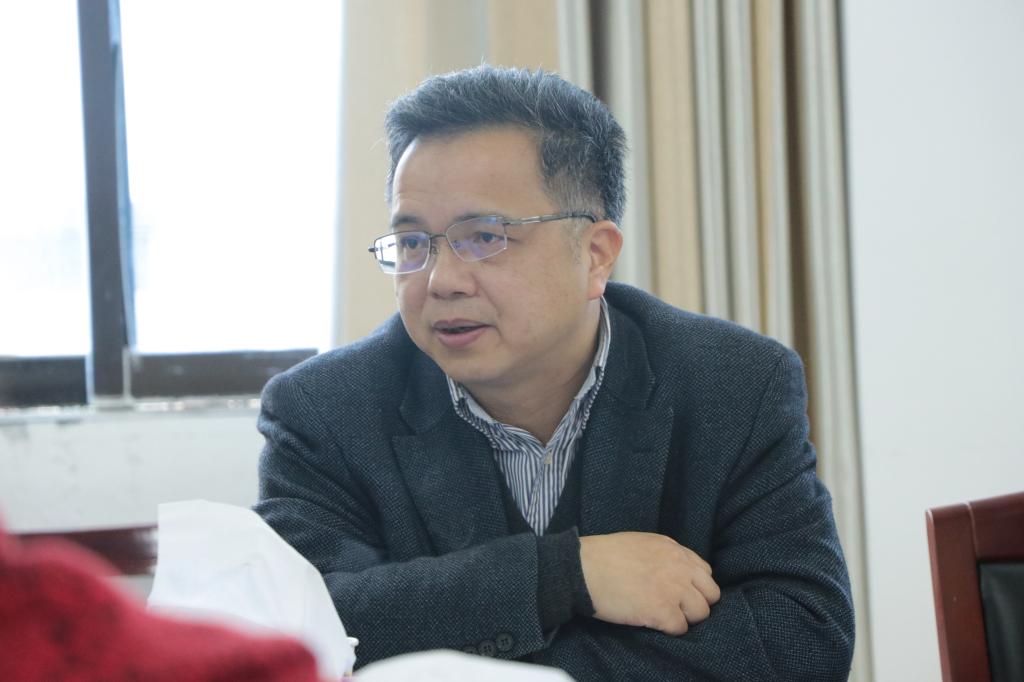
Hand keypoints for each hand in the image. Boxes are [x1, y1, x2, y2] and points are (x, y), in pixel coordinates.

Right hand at [579, 532, 720, 634]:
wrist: (583, 568)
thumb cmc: (603, 556)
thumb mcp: (641, 543)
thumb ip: (663, 556)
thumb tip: (672, 572)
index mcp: (673, 549)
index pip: (705, 572)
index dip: (694, 586)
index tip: (680, 593)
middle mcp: (679, 567)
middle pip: (711, 594)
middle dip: (696, 603)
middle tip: (676, 609)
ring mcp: (672, 589)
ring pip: (701, 613)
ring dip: (684, 618)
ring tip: (663, 617)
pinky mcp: (661, 610)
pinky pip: (681, 628)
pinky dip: (669, 630)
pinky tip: (653, 623)